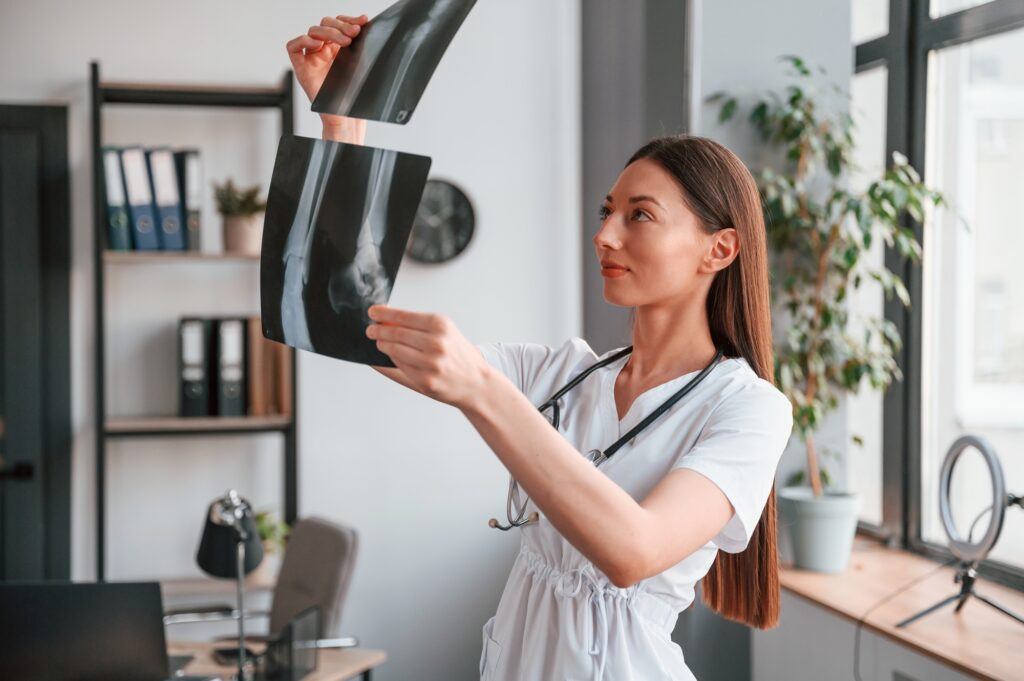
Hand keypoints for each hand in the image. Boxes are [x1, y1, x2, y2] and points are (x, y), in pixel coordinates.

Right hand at [286, 14, 368, 142]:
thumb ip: (360, 42)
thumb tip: (364, 21)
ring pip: (313, 32)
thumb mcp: (362, 63)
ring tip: (345, 42)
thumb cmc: (354, 96)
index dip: (348, 20)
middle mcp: (324, 52)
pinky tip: (319, 45)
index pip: (337, 24)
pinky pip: (293, 47)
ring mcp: (312, 59)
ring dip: (329, 32)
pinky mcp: (302, 69)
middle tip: (354, 34)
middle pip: (324, 25)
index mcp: (338, 49)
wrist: (348, 118)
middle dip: (341, 26)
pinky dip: (304, 41)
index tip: (362, 22)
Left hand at [364, 305, 492, 408]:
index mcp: (441, 325)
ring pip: (394, 350)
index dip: (384, 314)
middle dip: (378, 330)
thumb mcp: (446, 332)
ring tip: (380, 343)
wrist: (477, 383)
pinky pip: (400, 367)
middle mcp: (436, 343)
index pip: (403, 316)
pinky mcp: (425, 380)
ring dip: (382, 345)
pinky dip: (392, 360)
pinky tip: (391, 356)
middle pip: (395, 333)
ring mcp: (430, 363)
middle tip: (371, 330)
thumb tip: (386, 319)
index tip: (373, 312)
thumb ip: (418, 325)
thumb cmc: (460, 356)